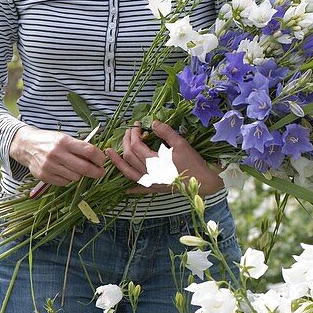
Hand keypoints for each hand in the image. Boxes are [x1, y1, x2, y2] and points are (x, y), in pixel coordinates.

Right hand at [10, 126, 105, 185]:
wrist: (26, 145)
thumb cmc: (49, 141)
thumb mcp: (64, 137)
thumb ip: (79, 147)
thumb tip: (97, 157)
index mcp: (64, 141)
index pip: (88, 151)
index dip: (99, 157)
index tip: (102, 161)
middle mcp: (57, 154)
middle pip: (84, 168)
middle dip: (96, 172)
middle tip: (100, 172)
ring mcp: (49, 166)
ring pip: (75, 177)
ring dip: (80, 174)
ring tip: (76, 168)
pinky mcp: (44, 176)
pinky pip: (64, 182)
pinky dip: (68, 179)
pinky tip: (64, 172)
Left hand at [105, 120, 223, 195]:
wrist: (203, 182)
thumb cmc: (193, 162)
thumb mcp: (181, 143)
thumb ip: (166, 132)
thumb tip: (153, 122)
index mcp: (153, 161)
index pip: (136, 145)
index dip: (133, 133)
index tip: (136, 124)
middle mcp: (148, 173)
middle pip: (129, 156)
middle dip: (125, 142)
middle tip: (127, 132)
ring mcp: (150, 182)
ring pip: (127, 172)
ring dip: (117, 162)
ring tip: (110, 154)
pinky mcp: (154, 189)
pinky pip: (138, 188)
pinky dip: (130, 187)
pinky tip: (124, 187)